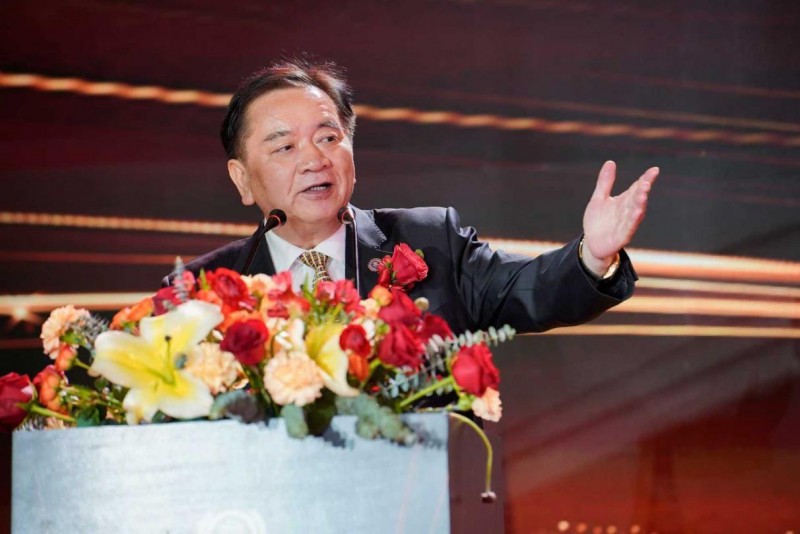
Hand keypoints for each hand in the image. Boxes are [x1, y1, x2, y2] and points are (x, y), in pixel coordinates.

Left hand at [581, 161, 658, 275]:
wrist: (592, 243)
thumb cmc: (598, 221)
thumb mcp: (599, 198)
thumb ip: (605, 182)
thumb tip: (610, 162)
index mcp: (624, 201)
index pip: (637, 188)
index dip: (646, 179)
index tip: (655, 170)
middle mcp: (628, 211)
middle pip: (637, 199)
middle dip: (642, 191)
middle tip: (646, 183)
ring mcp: (626, 224)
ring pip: (635, 214)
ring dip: (639, 205)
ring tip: (643, 196)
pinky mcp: (621, 237)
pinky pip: (628, 229)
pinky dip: (632, 221)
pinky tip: (637, 214)